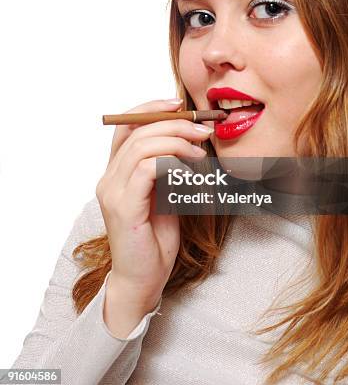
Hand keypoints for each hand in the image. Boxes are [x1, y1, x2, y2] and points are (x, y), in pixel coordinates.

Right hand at [96, 98, 211, 307]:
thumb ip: (169, 168)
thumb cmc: (156, 239)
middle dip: (173, 124)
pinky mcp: (123, 207)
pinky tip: (189, 170)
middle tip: (202, 129)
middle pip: (136, 132)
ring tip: (200, 149)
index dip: (150, 109)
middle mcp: (109, 178)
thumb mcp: (166, 195)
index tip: (179, 104)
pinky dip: (171, 163)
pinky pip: (146, 169)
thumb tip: (191, 139)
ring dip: (175, 141)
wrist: (143, 280)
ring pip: (141, 147)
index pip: (126, 126)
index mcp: (116, 172)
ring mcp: (112, 192)